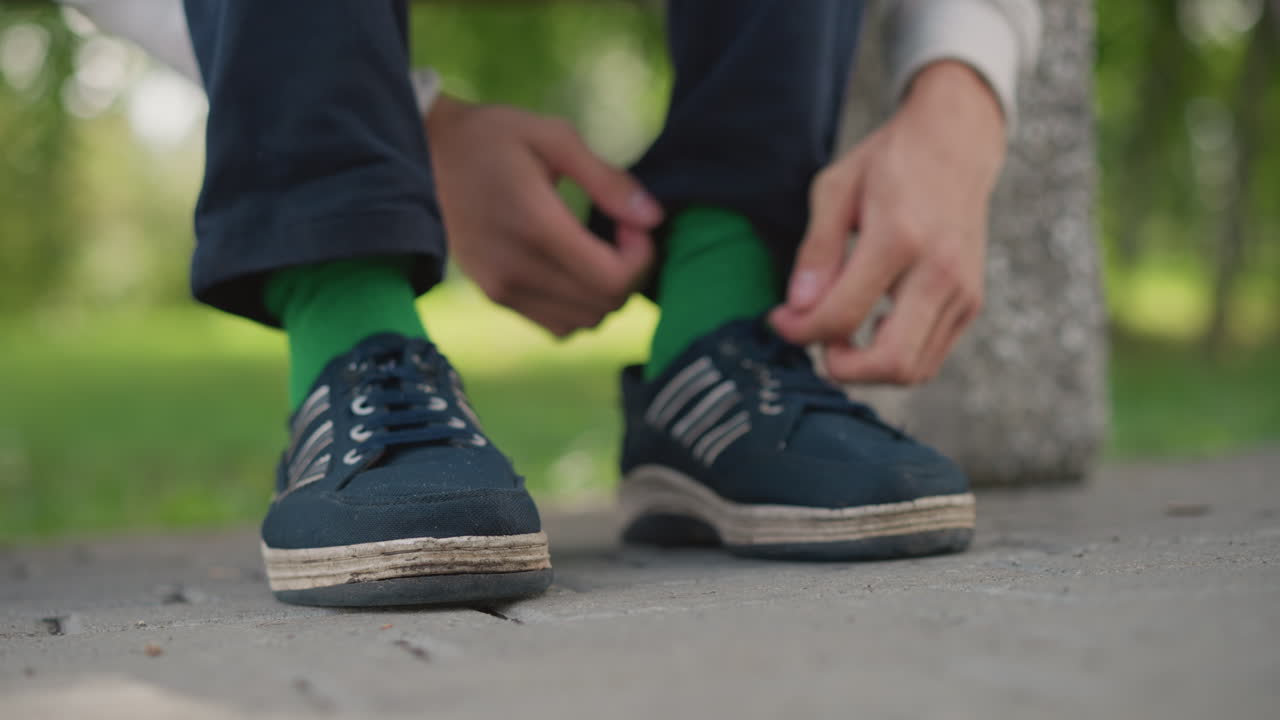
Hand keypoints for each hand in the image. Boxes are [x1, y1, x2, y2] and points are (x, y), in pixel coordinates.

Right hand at [426, 96, 662, 336]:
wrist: (427, 153)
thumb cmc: (494, 136)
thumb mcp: (555, 138)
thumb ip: (608, 180)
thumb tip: (653, 218)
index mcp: (535, 225)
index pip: (613, 279)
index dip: (642, 258)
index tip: (634, 223)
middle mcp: (516, 269)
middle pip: (604, 305)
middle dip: (631, 273)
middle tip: (621, 232)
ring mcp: (502, 289)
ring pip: (584, 323)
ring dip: (607, 294)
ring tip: (599, 251)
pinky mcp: (495, 297)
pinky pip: (557, 327)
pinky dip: (580, 308)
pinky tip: (575, 270)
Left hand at [770, 61, 1005, 383]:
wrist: (956, 142)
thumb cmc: (889, 162)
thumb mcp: (835, 190)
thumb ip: (816, 252)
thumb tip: (798, 308)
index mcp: (899, 239)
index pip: (843, 315)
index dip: (800, 330)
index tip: (780, 319)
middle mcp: (939, 271)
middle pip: (890, 362)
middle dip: (841, 366)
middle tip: (816, 337)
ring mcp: (963, 291)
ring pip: (915, 370)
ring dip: (869, 366)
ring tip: (843, 328)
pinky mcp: (972, 302)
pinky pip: (930, 355)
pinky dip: (895, 355)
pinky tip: (874, 322)